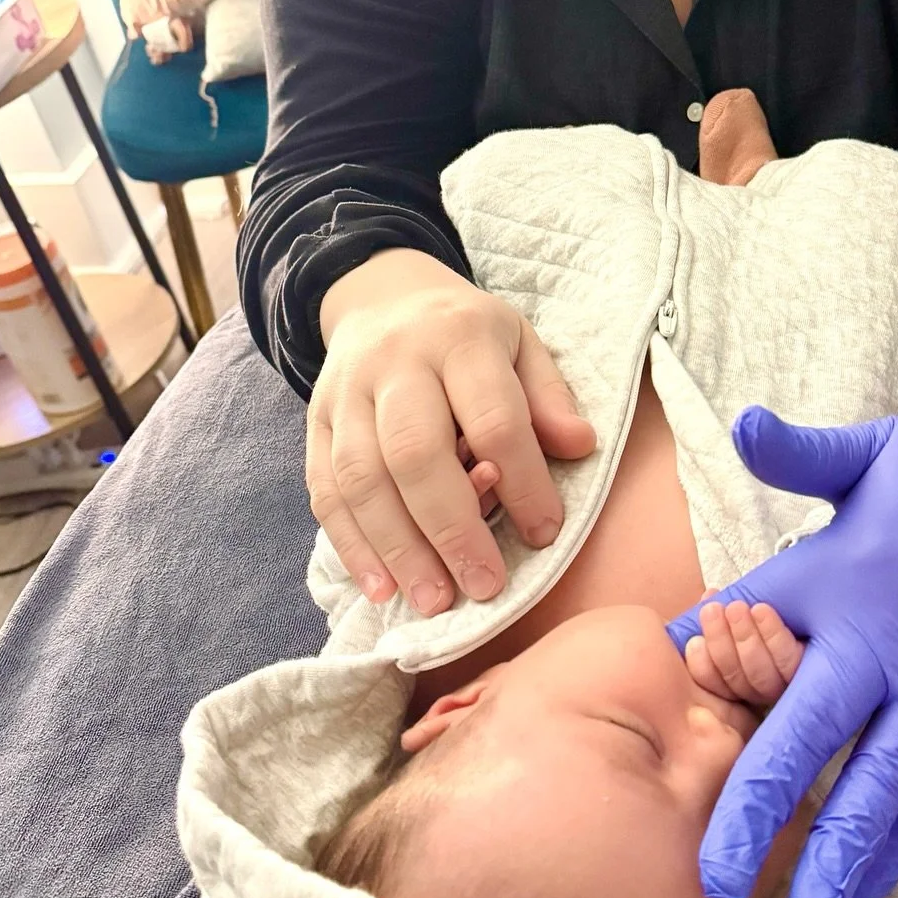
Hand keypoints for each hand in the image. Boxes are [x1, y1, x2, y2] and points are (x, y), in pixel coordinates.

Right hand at [308, 248, 595, 614]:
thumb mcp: (522, 344)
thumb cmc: (469, 335)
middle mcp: (395, 363)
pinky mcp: (316, 423)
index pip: (492, 417)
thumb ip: (548, 397)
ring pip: (363, 477)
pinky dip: (352, 545)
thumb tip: (580, 446)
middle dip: (451, 528)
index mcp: (459, 337)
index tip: (545, 533)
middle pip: (416, 451)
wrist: (384, 297)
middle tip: (484, 586)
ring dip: (399, 548)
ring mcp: (346, 394)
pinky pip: (325, 489)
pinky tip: (381, 587)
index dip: (521, 480)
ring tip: (434, 600)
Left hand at [665, 362, 897, 897]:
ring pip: (884, 786)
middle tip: (713, 880)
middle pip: (813, 742)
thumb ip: (798, 453)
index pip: (753, 651)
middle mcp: (886, 647)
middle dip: (760, 812)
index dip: (705, 689)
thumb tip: (743, 424)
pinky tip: (870, 883)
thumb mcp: (867, 451)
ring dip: (840, 851)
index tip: (660, 737)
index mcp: (840, 584)